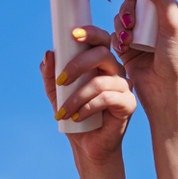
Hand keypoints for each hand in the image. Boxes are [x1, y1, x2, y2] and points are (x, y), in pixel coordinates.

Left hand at [42, 28, 136, 164]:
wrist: (88, 145)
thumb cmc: (75, 114)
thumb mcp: (57, 93)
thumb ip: (50, 74)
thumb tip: (49, 54)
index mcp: (101, 63)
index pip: (101, 39)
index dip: (90, 33)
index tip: (72, 35)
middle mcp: (115, 71)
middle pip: (102, 55)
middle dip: (77, 65)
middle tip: (61, 80)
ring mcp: (124, 86)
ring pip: (100, 81)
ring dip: (76, 96)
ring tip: (63, 111)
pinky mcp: (128, 104)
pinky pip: (107, 99)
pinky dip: (87, 107)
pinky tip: (77, 117)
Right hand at [111, 0, 177, 109]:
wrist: (165, 91)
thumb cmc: (175, 60)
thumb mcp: (174, 25)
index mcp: (169, 15)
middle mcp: (155, 24)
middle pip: (132, 3)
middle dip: (127, 9)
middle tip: (131, 23)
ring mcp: (140, 37)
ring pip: (121, 18)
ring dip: (121, 24)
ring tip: (128, 39)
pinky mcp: (128, 50)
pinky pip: (114, 35)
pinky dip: (116, 38)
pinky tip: (123, 47)